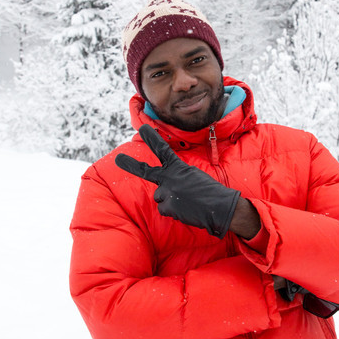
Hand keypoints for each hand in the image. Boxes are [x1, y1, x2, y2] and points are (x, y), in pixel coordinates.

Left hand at [115, 124, 240, 238]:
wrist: (220, 207)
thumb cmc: (209, 191)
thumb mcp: (193, 176)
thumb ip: (176, 177)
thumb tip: (164, 188)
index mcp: (178, 167)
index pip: (162, 150)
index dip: (151, 138)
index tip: (142, 128)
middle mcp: (169, 178)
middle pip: (146, 171)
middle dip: (130, 164)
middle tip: (118, 158)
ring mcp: (167, 192)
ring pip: (159, 197)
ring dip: (169, 200)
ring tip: (186, 202)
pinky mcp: (167, 207)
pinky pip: (164, 209)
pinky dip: (173, 211)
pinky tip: (185, 210)